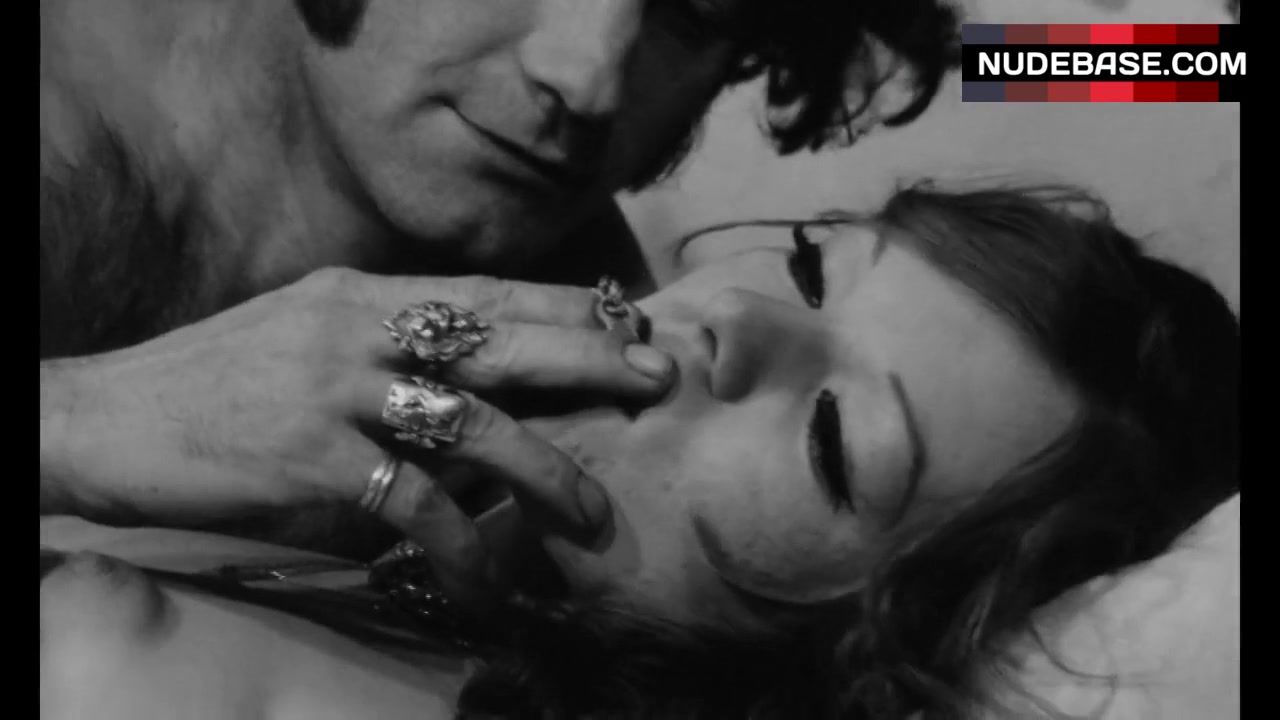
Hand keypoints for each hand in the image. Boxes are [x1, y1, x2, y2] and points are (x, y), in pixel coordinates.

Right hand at [40, 268, 672, 597]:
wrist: (107, 417)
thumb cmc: (214, 382)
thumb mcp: (304, 332)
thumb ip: (382, 342)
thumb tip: (466, 375)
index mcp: (360, 296)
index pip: (484, 293)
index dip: (565, 306)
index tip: (632, 317)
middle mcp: (357, 330)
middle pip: (498, 336)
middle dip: (587, 356)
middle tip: (658, 378)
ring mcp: (336, 391)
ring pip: (470, 420)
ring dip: (542, 467)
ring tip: (594, 509)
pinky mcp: (311, 458)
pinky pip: (410, 504)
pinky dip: (459, 541)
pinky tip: (492, 576)